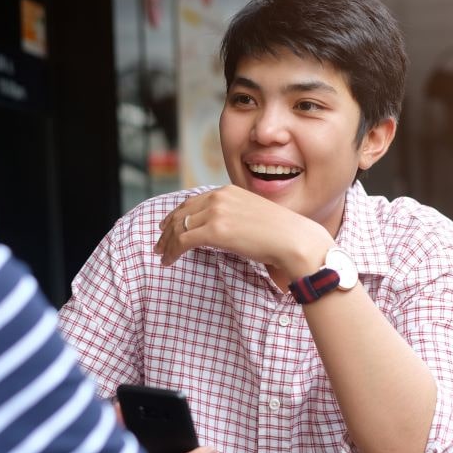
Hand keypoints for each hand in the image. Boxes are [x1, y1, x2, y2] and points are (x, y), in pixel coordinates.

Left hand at [154, 185, 332, 278]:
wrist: (294, 239)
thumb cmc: (280, 234)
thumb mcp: (252, 216)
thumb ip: (234, 216)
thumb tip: (224, 230)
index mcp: (228, 191)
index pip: (193, 201)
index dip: (176, 214)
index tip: (167, 226)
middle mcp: (219, 196)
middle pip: (182, 212)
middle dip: (167, 229)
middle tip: (158, 243)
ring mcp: (216, 212)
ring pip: (179, 227)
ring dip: (167, 242)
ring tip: (161, 255)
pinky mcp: (215, 230)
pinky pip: (183, 240)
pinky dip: (172, 251)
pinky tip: (168, 261)